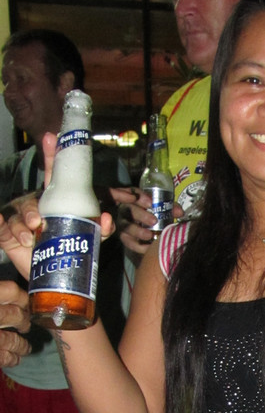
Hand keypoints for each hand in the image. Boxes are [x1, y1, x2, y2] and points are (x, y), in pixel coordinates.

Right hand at [0, 133, 113, 278]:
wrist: (52, 275)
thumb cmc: (68, 249)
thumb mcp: (87, 238)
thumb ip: (100, 229)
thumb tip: (106, 219)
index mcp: (53, 201)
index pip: (52, 175)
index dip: (52, 155)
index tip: (53, 137)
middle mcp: (35, 206)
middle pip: (29, 201)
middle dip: (30, 210)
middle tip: (37, 221)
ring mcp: (19, 219)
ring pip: (15, 216)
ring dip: (20, 225)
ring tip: (29, 237)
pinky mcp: (7, 234)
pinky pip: (1, 227)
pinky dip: (3, 227)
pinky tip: (5, 229)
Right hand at [0, 281, 30, 365]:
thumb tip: (8, 291)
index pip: (12, 291)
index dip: (22, 297)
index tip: (26, 301)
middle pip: (15, 315)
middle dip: (24, 321)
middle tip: (27, 325)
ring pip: (12, 340)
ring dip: (21, 345)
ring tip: (26, 348)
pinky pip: (4, 357)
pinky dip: (11, 359)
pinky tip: (15, 359)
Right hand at [112, 186, 178, 254]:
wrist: (146, 232)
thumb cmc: (155, 215)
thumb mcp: (162, 210)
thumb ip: (170, 209)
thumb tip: (180, 212)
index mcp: (135, 199)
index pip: (134, 193)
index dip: (140, 197)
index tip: (151, 202)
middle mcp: (126, 210)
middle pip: (129, 210)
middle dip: (141, 215)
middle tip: (153, 221)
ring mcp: (124, 224)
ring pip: (126, 226)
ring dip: (137, 231)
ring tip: (149, 235)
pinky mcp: (125, 238)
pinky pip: (129, 242)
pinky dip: (138, 246)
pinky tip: (148, 248)